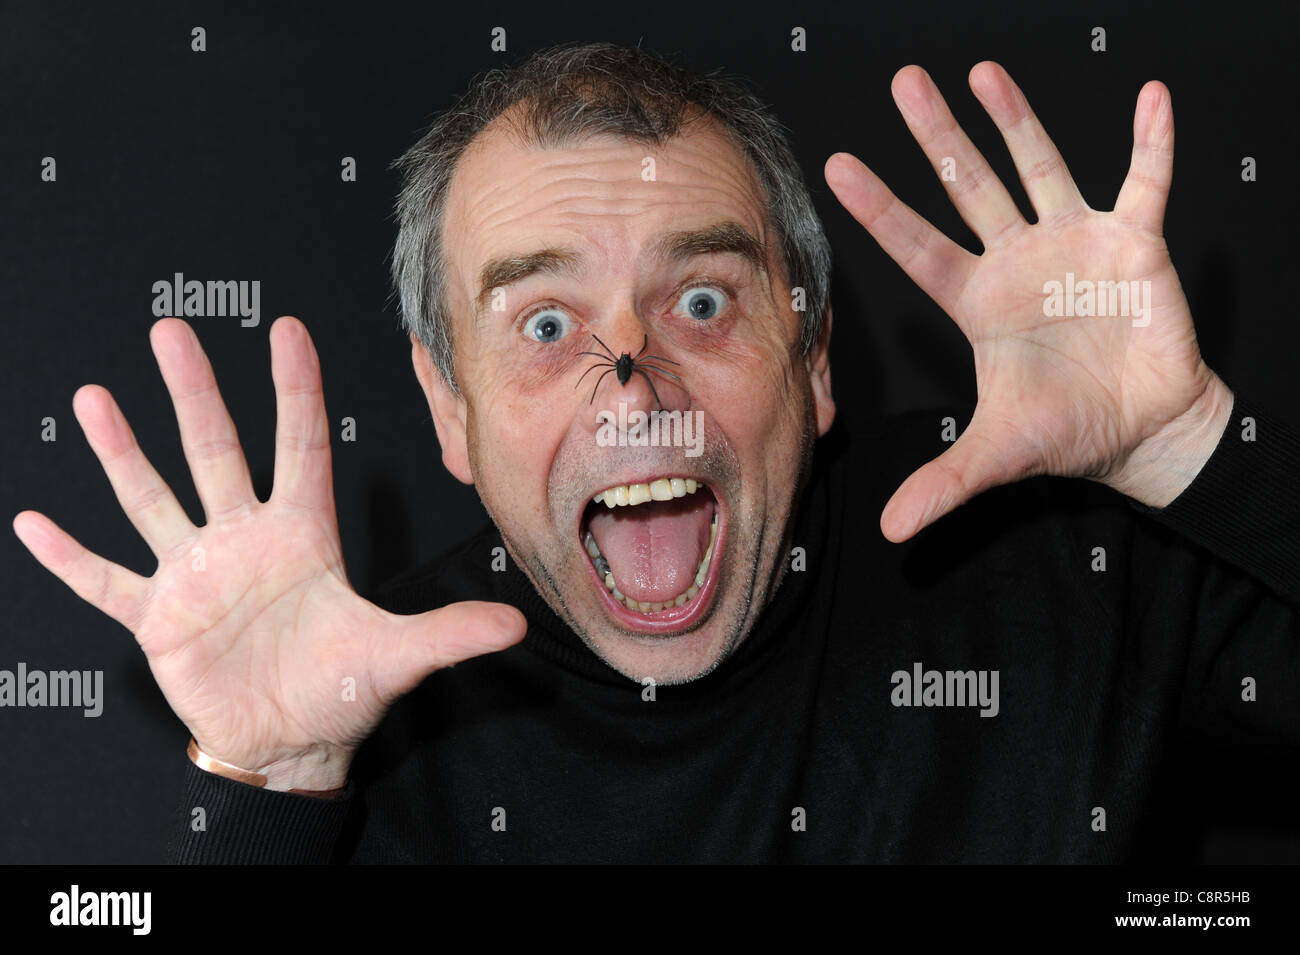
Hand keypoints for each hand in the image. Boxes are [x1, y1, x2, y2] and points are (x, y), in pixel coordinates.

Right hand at [13, 317, 524, 789]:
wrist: (293, 742)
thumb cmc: (343, 688)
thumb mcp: (397, 656)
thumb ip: (450, 633)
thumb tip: (517, 624)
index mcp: (302, 535)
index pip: (300, 445)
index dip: (295, 389)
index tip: (288, 330)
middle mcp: (244, 539)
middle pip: (215, 450)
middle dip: (195, 391)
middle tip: (172, 329)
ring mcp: (195, 573)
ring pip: (154, 498)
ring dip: (122, 453)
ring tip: (95, 399)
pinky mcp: (158, 617)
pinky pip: (106, 581)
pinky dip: (71, 559)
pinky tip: (33, 523)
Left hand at [825, 62, 1233, 541]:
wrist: (1141, 432)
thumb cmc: (1068, 433)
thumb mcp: (997, 455)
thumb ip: (944, 483)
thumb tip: (892, 532)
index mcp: (977, 300)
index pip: (916, 245)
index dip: (879, 207)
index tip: (838, 165)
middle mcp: (1016, 260)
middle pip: (967, 184)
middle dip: (938, 134)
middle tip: (905, 82)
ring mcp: (1072, 244)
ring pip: (1039, 166)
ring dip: (1016, 119)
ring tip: (986, 72)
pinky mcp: (1133, 243)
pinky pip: (1145, 182)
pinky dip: (1152, 143)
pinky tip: (1152, 98)